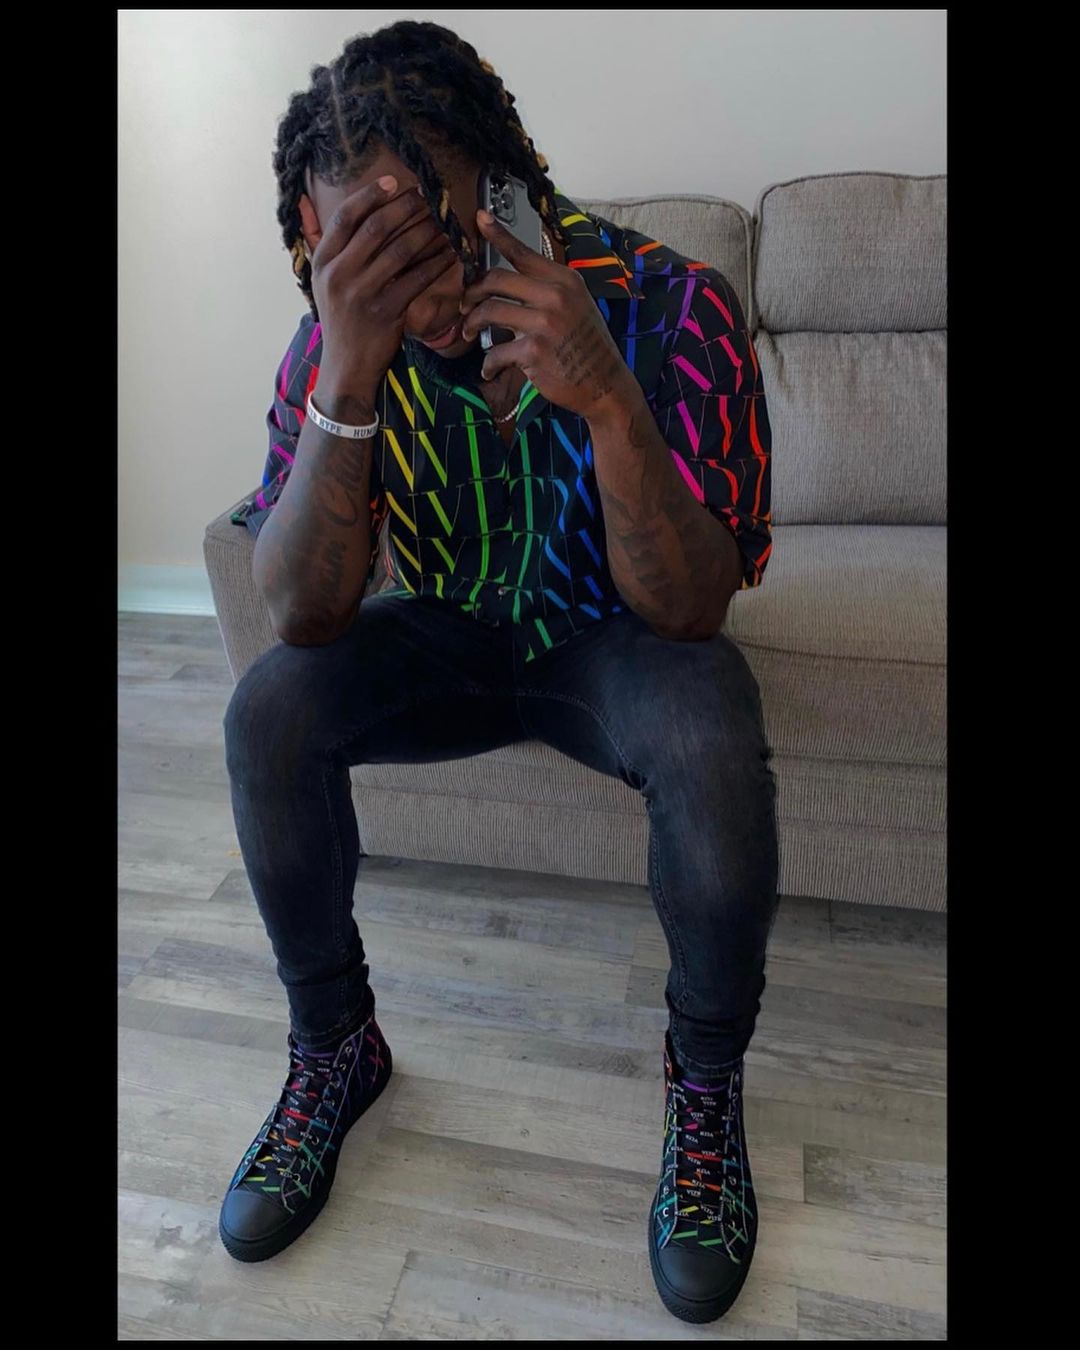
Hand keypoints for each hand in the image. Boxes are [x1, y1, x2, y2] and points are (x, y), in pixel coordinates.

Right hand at [310, 176, 457, 408]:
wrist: (345, 366)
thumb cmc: (338, 319)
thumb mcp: (318, 279)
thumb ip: (314, 239)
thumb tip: (302, 200)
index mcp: (323, 262)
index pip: (345, 217)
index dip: (370, 195)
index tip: (392, 182)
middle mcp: (340, 274)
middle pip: (376, 228)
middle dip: (405, 207)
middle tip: (425, 196)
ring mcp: (363, 293)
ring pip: (400, 250)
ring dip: (426, 231)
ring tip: (441, 220)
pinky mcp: (387, 311)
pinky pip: (417, 279)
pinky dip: (436, 262)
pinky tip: (449, 252)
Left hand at [458, 211, 636, 421]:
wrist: (606, 384)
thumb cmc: (587, 346)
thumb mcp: (578, 305)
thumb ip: (549, 290)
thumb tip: (511, 284)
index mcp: (564, 280)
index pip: (523, 252)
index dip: (497, 235)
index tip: (479, 219)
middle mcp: (554, 296)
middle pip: (495, 280)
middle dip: (471, 292)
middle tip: (465, 305)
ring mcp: (543, 323)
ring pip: (489, 312)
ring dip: (471, 324)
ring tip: (469, 333)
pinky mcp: (533, 352)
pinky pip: (495, 352)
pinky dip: (488, 364)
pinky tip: (490, 370)